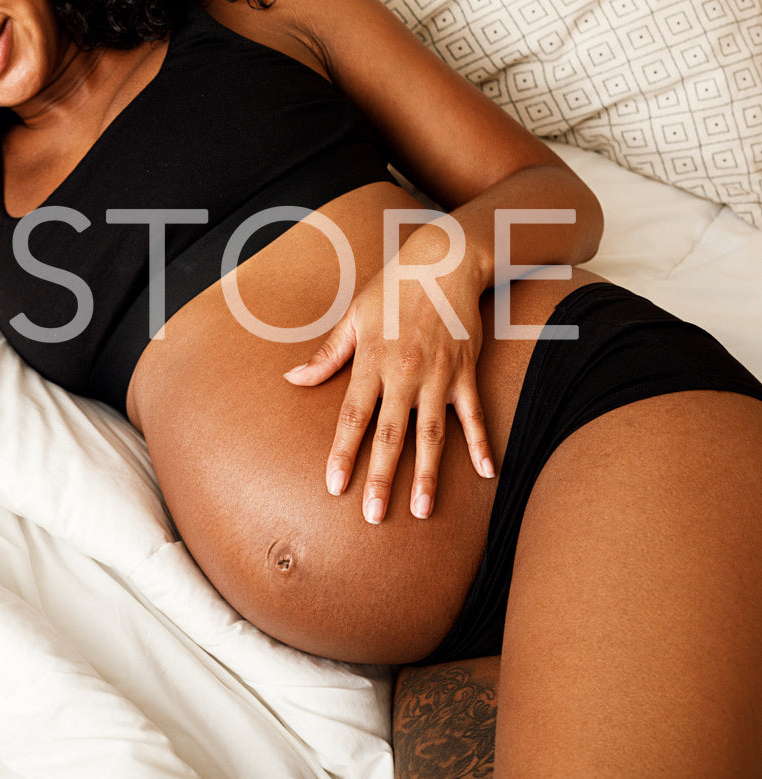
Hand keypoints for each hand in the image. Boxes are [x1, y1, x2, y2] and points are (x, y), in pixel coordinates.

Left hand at [283, 258, 494, 523]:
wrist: (443, 262)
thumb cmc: (391, 289)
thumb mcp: (353, 316)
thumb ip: (327, 355)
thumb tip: (293, 378)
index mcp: (371, 362)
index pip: (353, 418)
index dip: (343, 453)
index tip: (335, 486)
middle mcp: (404, 374)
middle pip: (390, 435)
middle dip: (380, 478)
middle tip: (374, 516)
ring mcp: (439, 376)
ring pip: (432, 434)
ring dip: (427, 474)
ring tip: (422, 510)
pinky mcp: (466, 373)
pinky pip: (473, 414)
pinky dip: (480, 443)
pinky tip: (486, 473)